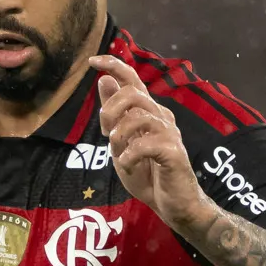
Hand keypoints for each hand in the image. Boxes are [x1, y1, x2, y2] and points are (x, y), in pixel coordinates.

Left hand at [90, 55, 204, 232]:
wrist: (171, 203)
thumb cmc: (147, 174)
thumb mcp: (120, 144)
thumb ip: (112, 115)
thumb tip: (104, 81)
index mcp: (148, 112)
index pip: (132, 79)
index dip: (113, 65)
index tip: (92, 61)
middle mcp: (160, 116)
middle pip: (133, 93)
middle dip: (110, 110)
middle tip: (106, 132)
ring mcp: (169, 133)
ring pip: (138, 116)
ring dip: (119, 134)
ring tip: (118, 152)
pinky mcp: (173, 152)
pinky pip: (145, 144)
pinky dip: (129, 156)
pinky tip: (127, 165)